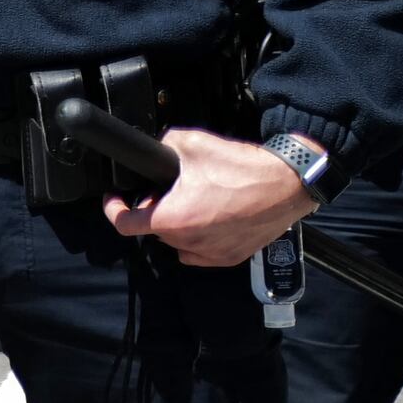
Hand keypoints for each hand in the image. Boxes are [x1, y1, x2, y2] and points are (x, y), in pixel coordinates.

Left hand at [104, 127, 317, 266]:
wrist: (289, 184)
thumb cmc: (243, 168)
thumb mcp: (191, 144)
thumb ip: (163, 147)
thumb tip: (155, 150)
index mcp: (171, 219)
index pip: (124, 224)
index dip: (114, 208)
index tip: (116, 199)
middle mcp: (187, 242)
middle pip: (154, 229)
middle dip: (155, 210)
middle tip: (168, 192)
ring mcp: (210, 253)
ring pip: (176, 241)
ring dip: (177, 224)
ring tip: (194, 202)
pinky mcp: (230, 258)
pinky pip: (199, 252)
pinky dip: (197, 238)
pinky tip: (209, 218)